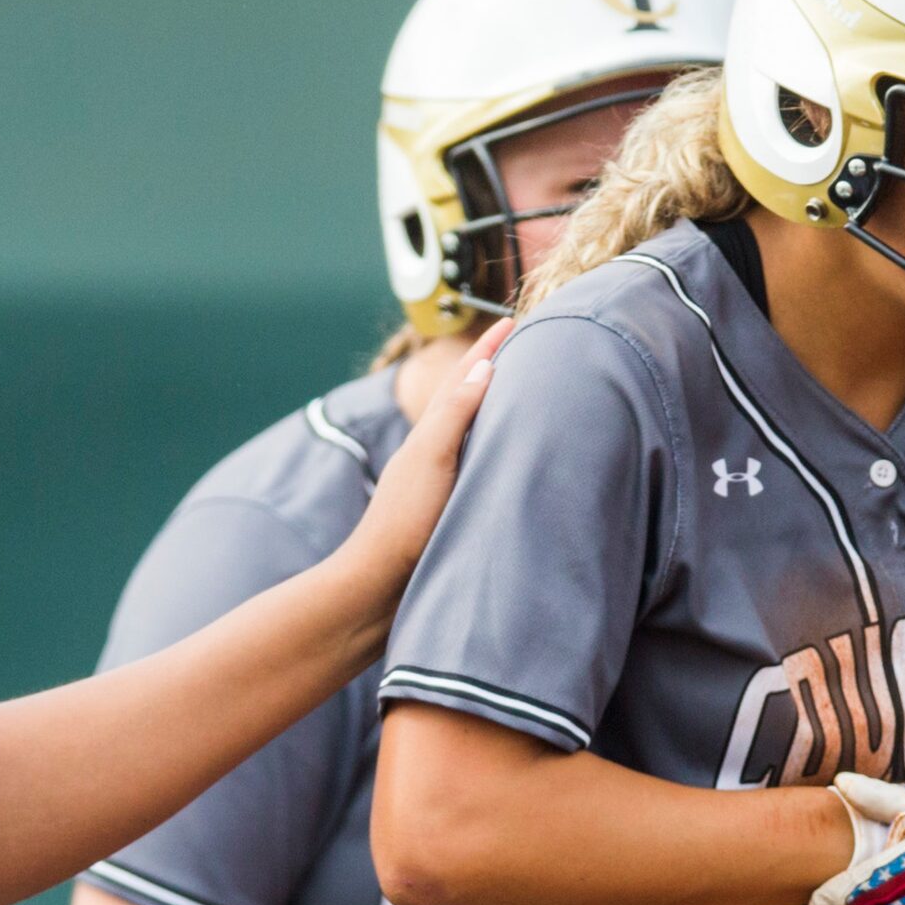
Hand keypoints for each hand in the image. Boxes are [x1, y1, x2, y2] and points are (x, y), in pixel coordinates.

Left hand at [336, 319, 512, 601]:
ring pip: (473, 430)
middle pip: (468, 398)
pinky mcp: (448, 508)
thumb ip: (455, 414)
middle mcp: (435, 452)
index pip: (464, 379)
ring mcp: (441, 480)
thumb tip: (484, 368)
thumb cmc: (404, 523)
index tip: (512, 319)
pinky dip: (495, 445)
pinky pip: (479, 462)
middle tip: (525, 344)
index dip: (488, 349)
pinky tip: (504, 456)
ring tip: (524, 390)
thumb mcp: (432, 460)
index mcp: (431, 434)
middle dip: (494, 368)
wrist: (378, 585)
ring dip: (496, 406)